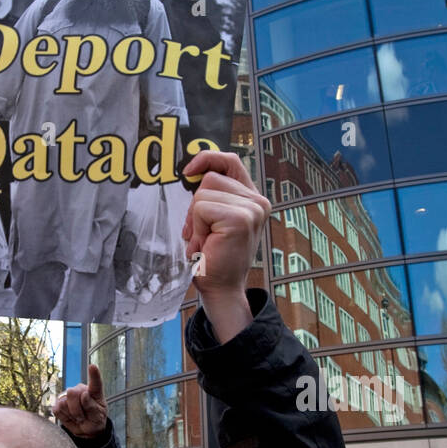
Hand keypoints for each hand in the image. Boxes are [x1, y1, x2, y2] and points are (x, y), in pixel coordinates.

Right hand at [53, 363, 107, 437]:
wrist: (85, 429)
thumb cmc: (94, 420)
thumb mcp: (98, 417)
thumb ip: (92, 407)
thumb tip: (84, 394)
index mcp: (94, 392)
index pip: (95, 383)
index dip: (94, 374)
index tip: (92, 366)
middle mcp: (80, 390)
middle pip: (73, 393)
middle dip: (78, 410)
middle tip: (84, 417)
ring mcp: (68, 396)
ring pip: (64, 403)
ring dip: (72, 415)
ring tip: (79, 417)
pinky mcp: (58, 403)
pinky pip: (57, 410)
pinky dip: (64, 417)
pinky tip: (70, 417)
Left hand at [181, 151, 269, 342]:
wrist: (221, 289)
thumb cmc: (214, 257)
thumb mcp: (214, 220)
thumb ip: (213, 196)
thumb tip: (191, 171)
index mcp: (253, 199)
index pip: (230, 161)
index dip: (208, 159)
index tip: (188, 170)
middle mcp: (258, 201)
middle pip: (211, 177)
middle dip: (196, 205)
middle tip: (202, 234)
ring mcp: (252, 209)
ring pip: (203, 193)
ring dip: (195, 220)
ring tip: (205, 241)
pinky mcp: (240, 218)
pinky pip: (201, 208)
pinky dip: (196, 228)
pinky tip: (206, 245)